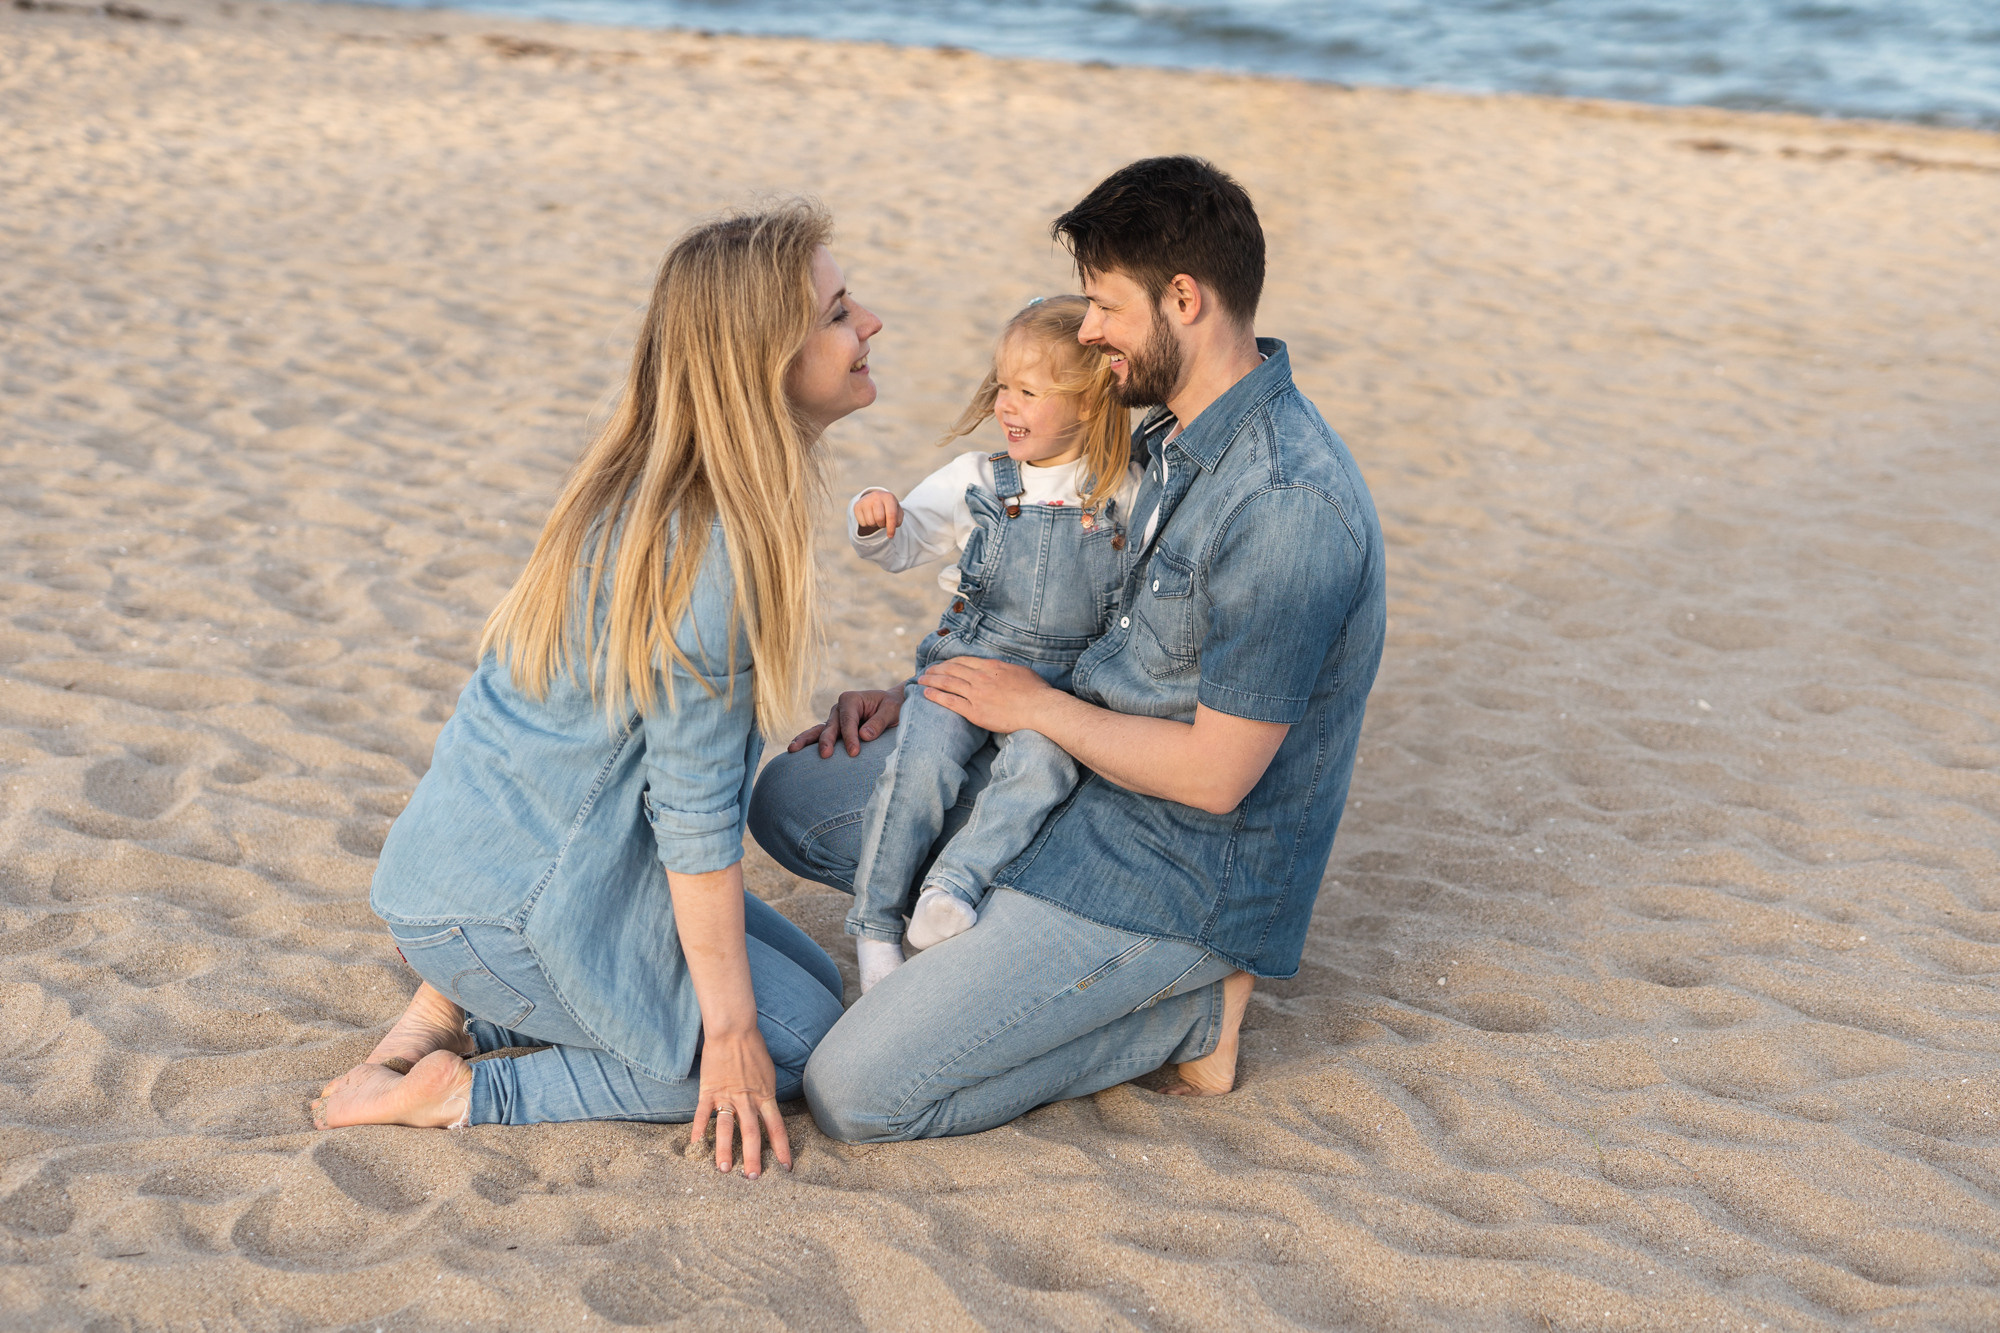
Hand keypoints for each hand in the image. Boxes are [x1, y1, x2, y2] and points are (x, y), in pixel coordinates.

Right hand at [690, 1028, 790, 1177]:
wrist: (734, 1030)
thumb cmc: (754, 1048)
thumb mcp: (768, 1073)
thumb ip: (766, 1094)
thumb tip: (768, 1110)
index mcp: (765, 1095)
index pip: (777, 1127)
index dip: (782, 1148)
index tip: (786, 1166)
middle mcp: (747, 1099)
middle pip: (751, 1133)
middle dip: (752, 1158)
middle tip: (753, 1178)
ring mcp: (727, 1095)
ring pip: (726, 1128)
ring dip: (724, 1150)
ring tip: (724, 1170)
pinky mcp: (709, 1090)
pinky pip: (702, 1113)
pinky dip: (697, 1128)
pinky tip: (695, 1145)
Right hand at [787, 688, 903, 757]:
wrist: (893, 707)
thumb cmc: (894, 708)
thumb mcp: (892, 711)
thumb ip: (879, 722)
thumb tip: (864, 736)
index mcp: (851, 699)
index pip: (848, 720)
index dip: (850, 737)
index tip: (854, 753)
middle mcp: (838, 708)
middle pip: (830, 726)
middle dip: (827, 740)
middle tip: (825, 755)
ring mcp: (833, 720)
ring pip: (818, 731)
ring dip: (806, 740)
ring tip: (792, 749)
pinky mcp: (833, 730)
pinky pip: (819, 737)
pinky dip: (807, 743)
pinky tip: (794, 751)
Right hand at [853, 490, 901, 537]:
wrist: (876, 498)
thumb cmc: (889, 508)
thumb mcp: (897, 512)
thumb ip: (898, 520)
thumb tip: (891, 529)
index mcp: (889, 497)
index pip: (891, 515)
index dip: (891, 528)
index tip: (891, 536)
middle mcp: (876, 496)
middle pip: (879, 519)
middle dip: (882, 525)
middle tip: (883, 521)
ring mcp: (866, 501)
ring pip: (870, 522)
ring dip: (875, 524)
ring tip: (876, 518)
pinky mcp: (857, 506)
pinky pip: (862, 523)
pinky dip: (867, 524)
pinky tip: (869, 517)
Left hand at [918, 658, 1054, 733]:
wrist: (1040, 708)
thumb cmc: (1036, 692)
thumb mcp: (1020, 672)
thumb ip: (1005, 669)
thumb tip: (1000, 669)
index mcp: (991, 666)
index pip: (964, 661)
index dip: (949, 662)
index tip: (942, 664)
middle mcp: (981, 677)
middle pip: (952, 670)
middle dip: (936, 669)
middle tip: (925, 671)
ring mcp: (977, 694)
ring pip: (947, 683)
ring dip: (931, 680)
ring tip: (920, 679)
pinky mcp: (975, 711)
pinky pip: (950, 702)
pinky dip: (936, 696)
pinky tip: (926, 693)